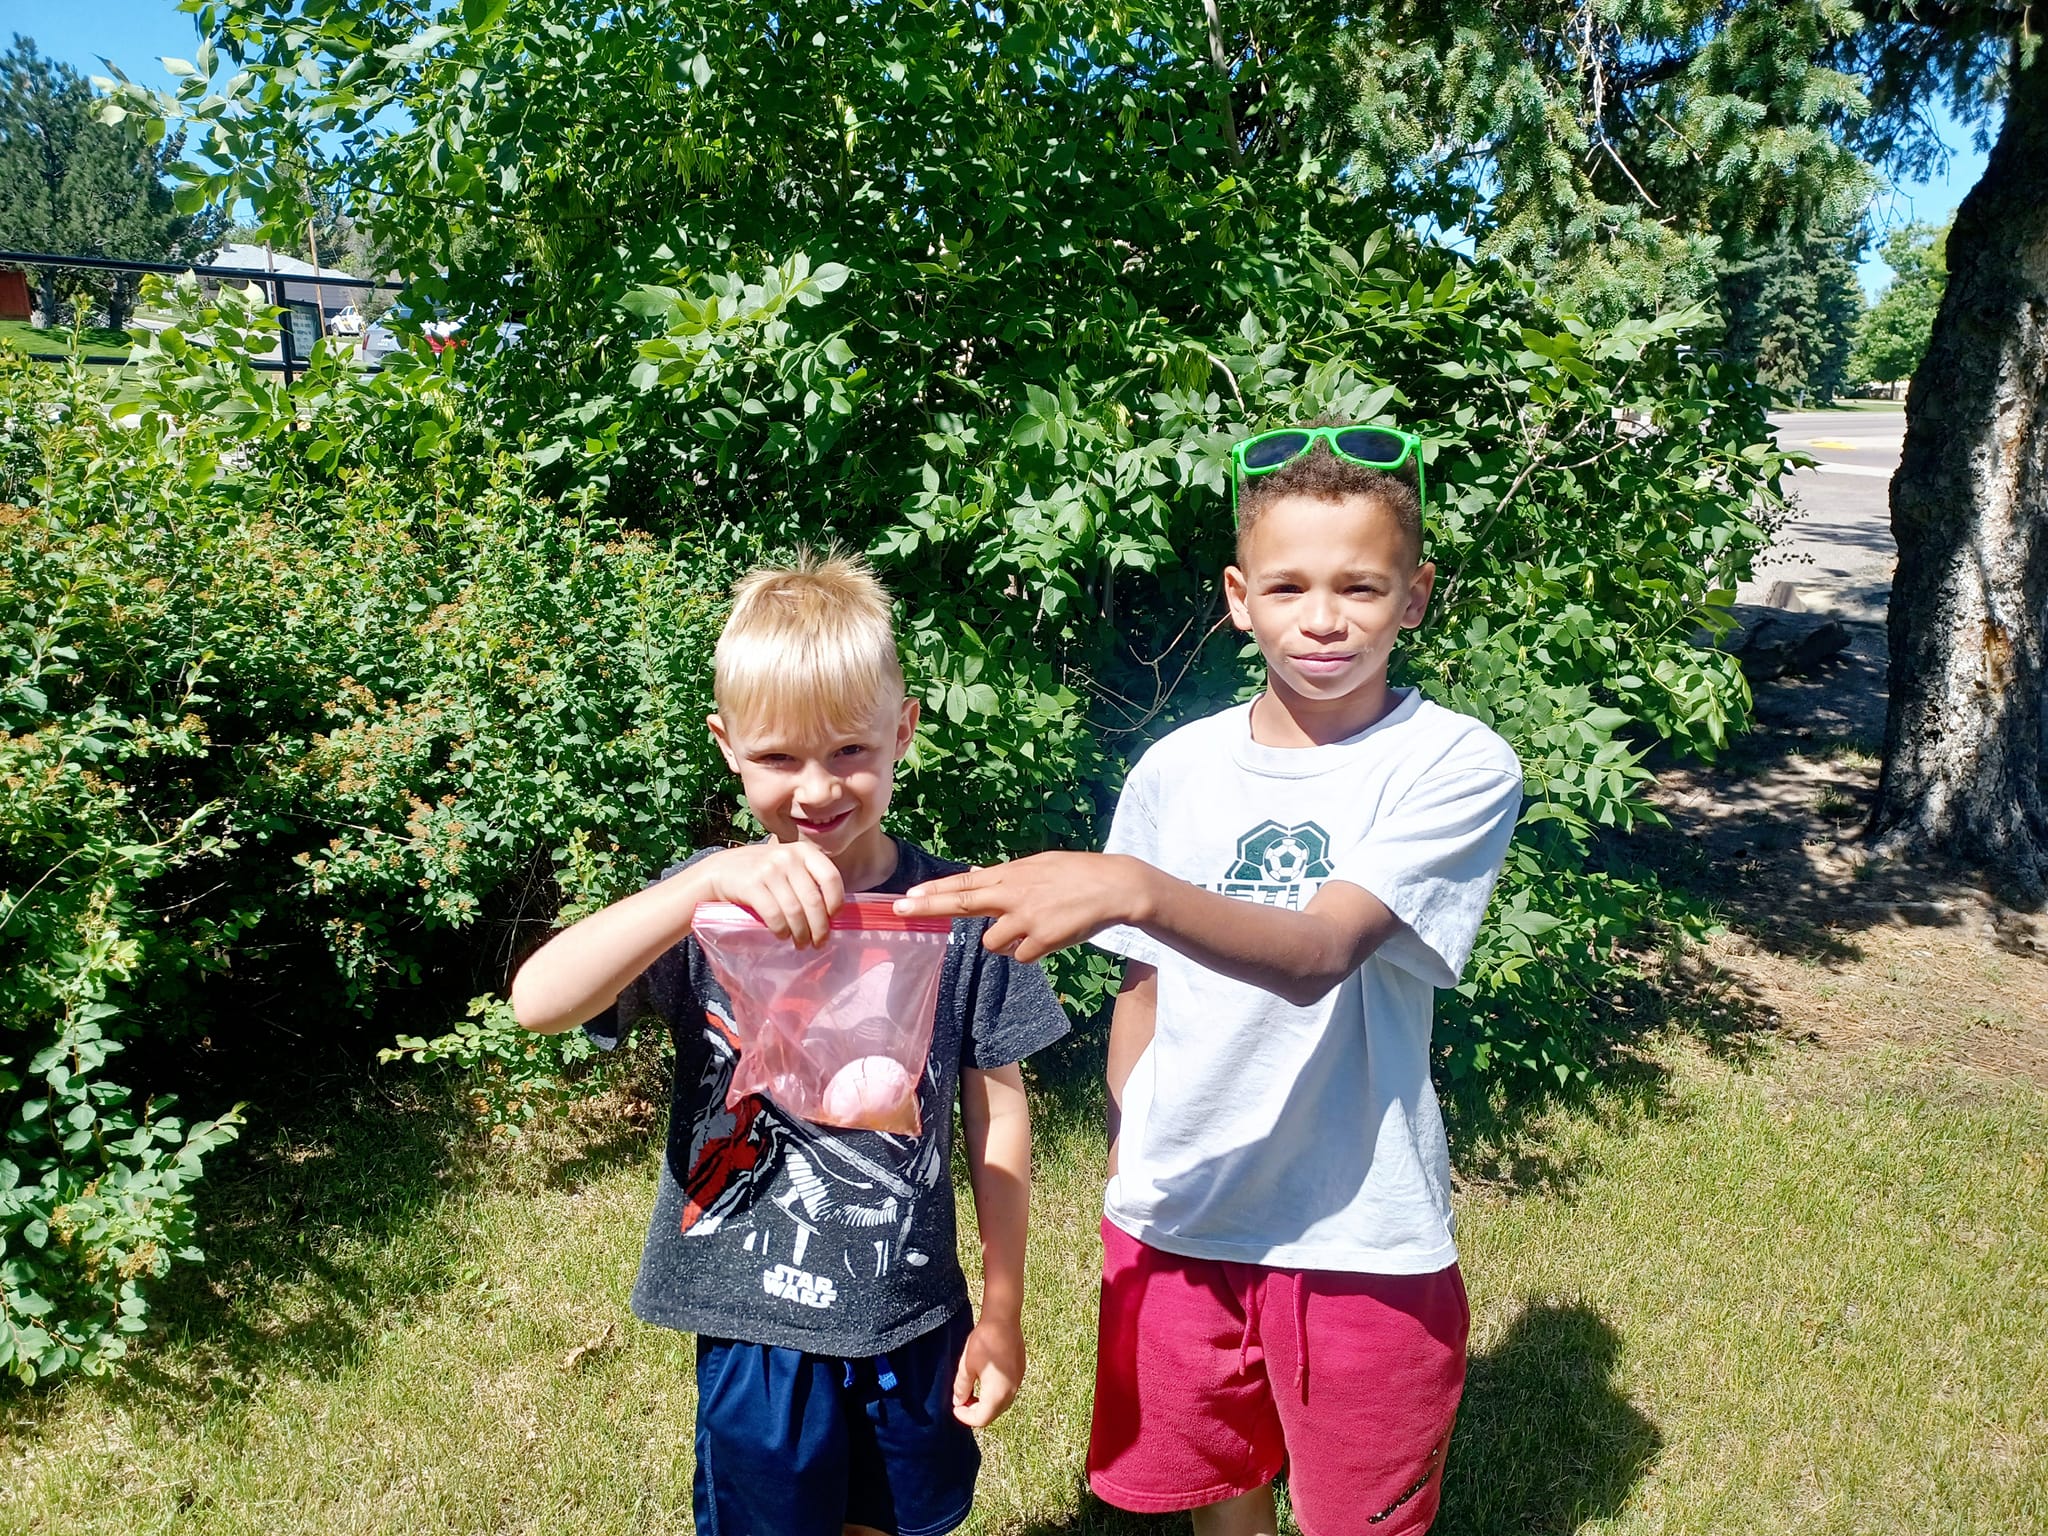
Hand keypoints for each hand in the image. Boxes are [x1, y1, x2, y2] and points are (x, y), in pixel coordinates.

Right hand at [699, 841, 845, 946]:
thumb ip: (807, 880)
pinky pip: (774, 915)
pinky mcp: (751, 885)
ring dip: (801, 934)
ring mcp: (769, 869)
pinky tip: (782, 936)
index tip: (833, 919)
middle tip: (819, 943)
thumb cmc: (760, 872)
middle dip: (819, 927)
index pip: (831, 877)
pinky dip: (781, 930)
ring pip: (795, 911)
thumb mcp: (787, 866)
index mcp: (803, 851)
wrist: (719, 870)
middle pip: (814, 900)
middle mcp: (787, 857)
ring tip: (801, 944)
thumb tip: (832, 915)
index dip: (836, 902)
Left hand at [895, 853, 1150, 962]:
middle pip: (961, 903)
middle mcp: (1013, 895)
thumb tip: (977, 874)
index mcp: (1011, 876)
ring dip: (1003, 941)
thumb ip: (1005, 874)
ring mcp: (1026, 918)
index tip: (906, 894)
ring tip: (1032, 927)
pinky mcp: (1042, 940)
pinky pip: (1021, 956)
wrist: (1115, 886)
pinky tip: (1050, 936)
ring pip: (991, 943)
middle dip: (928, 907)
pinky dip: (1030, 951)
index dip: (933, 891)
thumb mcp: (1038, 866)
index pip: (963, 883)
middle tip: (898, 908)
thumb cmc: (1076, 874)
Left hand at [952, 1313, 1024, 1426]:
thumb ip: (961, 1388)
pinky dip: (995, 1393)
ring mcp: (1018, 1381)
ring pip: (1001, 1404)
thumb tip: (959, 1401)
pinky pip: (1007, 1391)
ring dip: (986, 1403)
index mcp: (997, 1394)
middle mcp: (1011, 1392)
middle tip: (961, 1400)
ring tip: (971, 1391)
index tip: (955, 1407)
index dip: (965, 1417)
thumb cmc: (984, 1341)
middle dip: (976, 1412)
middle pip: (993, 1414)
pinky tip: (984, 1380)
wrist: (1003, 1319)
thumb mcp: (966, 1366)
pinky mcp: (1020, 1371)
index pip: (981, 1419)